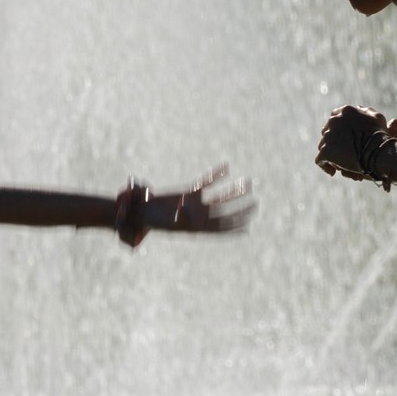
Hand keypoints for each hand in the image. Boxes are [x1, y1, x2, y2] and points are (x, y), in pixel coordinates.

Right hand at [116, 166, 253, 245]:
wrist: (139, 213)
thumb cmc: (150, 220)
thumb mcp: (163, 220)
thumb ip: (176, 215)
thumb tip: (186, 207)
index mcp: (194, 226)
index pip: (218, 228)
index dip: (233, 227)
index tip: (248, 226)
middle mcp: (198, 216)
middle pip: (224, 211)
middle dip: (240, 208)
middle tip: (257, 204)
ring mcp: (195, 203)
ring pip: (219, 196)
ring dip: (233, 190)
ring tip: (248, 183)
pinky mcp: (188, 192)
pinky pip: (205, 182)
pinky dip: (215, 175)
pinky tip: (226, 167)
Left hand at [315, 105, 396, 183]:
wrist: (379, 152)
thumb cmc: (381, 136)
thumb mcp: (376, 117)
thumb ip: (366, 111)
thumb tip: (358, 109)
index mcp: (345, 111)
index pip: (335, 117)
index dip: (339, 129)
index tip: (344, 138)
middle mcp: (334, 121)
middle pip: (327, 132)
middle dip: (334, 141)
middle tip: (342, 152)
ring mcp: (329, 136)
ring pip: (324, 146)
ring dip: (331, 154)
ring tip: (341, 163)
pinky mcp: (326, 151)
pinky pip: (320, 160)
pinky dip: (325, 166)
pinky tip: (332, 172)